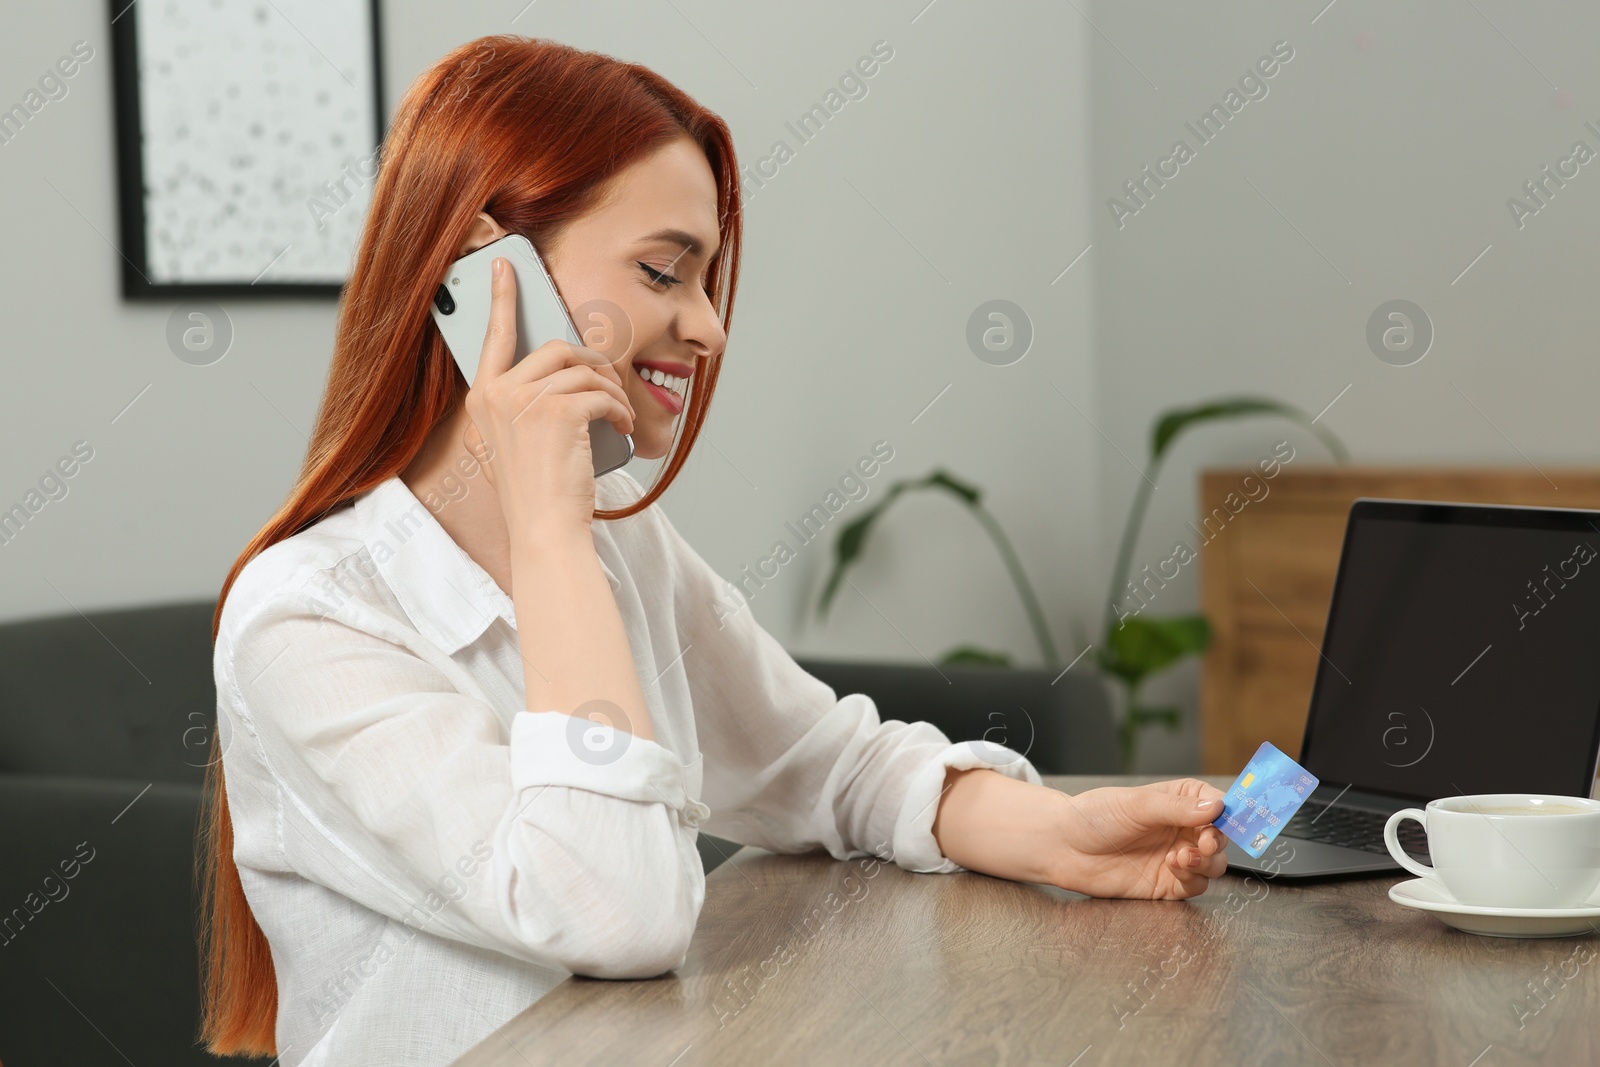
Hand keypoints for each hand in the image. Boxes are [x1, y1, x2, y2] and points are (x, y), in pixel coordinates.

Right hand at [460, 257, 634, 534]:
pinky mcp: (559, 411)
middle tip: (608, 387)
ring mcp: (525, 401)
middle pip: (555, 349)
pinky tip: (621, 426)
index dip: (500, 298)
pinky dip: (619, 408)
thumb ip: (523, 407)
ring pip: (584, 371)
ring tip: (618, 414)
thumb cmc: (536, 493)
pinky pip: (601, 393)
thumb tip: (564, 373)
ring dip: (611, 390)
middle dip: (592, 364)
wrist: (544, 530)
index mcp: (481, 401)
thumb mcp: (513, 445)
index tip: (506, 268)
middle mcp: (496, 395)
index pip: (491, 338)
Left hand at [1046, 778, 1228, 899]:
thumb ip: (1177, 808)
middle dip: (1218, 841)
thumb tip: (1216, 805)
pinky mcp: (1167, 884)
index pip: (1218, 804)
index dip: (1230, 813)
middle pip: (1221, 838)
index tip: (1232, 820)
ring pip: (1214, 865)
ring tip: (1182, 856)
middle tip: (1204, 843)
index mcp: (1179, 801)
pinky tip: (1172, 868)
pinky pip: (1195, 886)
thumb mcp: (1136, 804)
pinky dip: (1192, 879)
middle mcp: (1182, 829)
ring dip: (1206, 862)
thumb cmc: (1094, 816)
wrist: (1064, 847)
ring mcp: (1176, 857)